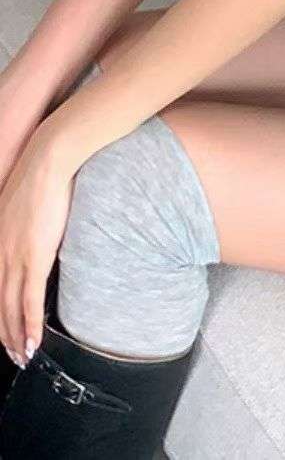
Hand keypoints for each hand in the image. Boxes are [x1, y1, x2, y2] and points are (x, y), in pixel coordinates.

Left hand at [0, 129, 74, 368]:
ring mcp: (12, 258)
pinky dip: (30, 325)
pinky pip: (29, 301)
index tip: (4, 333)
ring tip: (23, 355)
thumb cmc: (40, 175)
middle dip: (3, 334)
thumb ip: (20, 227)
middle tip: (14, 354)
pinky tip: (33, 342)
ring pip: (9, 310)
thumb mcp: (20, 206)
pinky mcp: (32, 257)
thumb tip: (30, 237)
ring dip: (15, 337)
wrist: (48, 161)